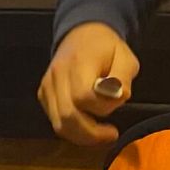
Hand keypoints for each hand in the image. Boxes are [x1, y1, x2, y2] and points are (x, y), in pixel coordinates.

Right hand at [38, 22, 140, 145]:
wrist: (82, 33)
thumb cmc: (107, 48)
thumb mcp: (126, 58)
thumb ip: (122, 79)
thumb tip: (114, 96)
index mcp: (78, 63)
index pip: (84, 96)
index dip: (103, 107)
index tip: (118, 103)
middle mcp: (57, 75)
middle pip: (67, 116)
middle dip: (92, 133)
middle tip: (111, 134)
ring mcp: (47, 86)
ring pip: (59, 124)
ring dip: (82, 136)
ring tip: (100, 134)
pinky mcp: (43, 94)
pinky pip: (55, 121)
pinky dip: (72, 130)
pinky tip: (87, 125)